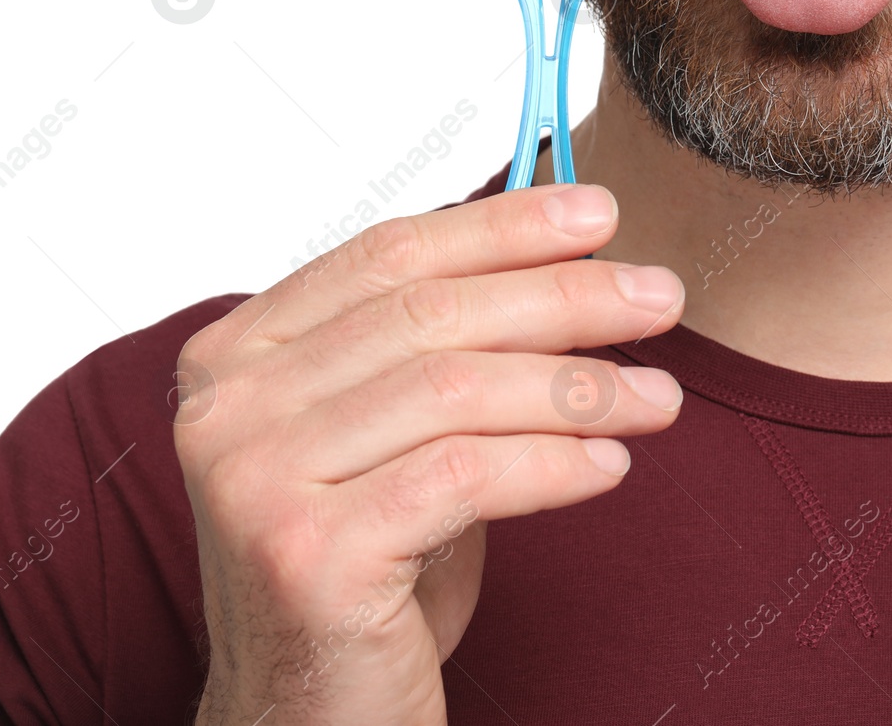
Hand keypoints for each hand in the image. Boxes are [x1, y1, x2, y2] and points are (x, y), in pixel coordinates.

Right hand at [173, 184, 683, 724]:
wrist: (312, 710)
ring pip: (455, 388)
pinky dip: (554, 463)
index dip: (504, 225)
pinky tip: (609, 467)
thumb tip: (577, 263)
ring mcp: (257, 478)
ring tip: (658, 396)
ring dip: (578, 386)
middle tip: (660, 298)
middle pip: (432, 313)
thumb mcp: (407, 435)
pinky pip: (465, 475)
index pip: (391, 253)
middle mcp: (231, 405)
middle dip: (565, 296)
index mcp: (243, 352)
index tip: (599, 215)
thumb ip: (455, 349)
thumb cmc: (372, 565)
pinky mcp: (306, 553)